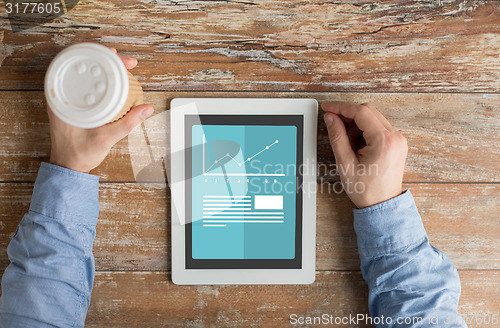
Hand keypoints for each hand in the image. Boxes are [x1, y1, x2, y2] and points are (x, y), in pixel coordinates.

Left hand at [48, 48, 153, 173]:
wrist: (68, 167)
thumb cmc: (79, 154)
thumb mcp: (106, 138)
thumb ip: (127, 124)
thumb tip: (146, 109)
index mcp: (63, 99)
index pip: (82, 67)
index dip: (103, 58)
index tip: (120, 58)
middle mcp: (62, 96)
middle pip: (85, 66)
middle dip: (108, 60)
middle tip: (128, 63)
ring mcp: (66, 99)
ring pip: (86, 74)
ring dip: (105, 69)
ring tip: (122, 67)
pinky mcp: (73, 104)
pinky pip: (86, 85)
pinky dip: (100, 80)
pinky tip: (111, 81)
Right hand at [322, 102, 407, 207]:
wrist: (383, 205)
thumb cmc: (367, 190)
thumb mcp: (345, 163)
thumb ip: (337, 137)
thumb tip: (330, 118)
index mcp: (384, 141)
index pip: (361, 112)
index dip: (341, 107)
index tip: (327, 107)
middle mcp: (395, 137)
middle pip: (368, 111)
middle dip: (347, 115)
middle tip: (332, 122)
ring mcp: (398, 139)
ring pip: (372, 117)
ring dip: (355, 124)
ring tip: (347, 144)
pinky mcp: (396, 142)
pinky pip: (378, 127)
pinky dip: (363, 130)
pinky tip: (356, 145)